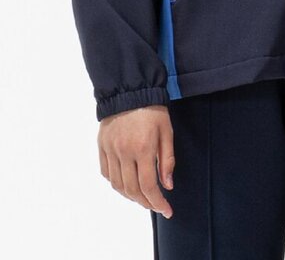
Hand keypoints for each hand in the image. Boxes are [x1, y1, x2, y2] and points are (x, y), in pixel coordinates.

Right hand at [98, 104, 174, 218]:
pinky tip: (126, 184)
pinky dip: (116, 184)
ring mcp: (110, 151)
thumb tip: (167, 185)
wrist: (129, 90)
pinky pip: (107, 174)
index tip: (167, 210)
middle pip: (132, 189)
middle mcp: (124, 153)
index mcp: (142, 148)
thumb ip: (167, 159)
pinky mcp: (101, 148)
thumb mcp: (167, 131)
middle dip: (145, 202)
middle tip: (157, 206)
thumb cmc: (153, 109)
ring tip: (143, 198)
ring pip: (117, 185)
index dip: (157, 202)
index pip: (148, 185)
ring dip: (130, 196)